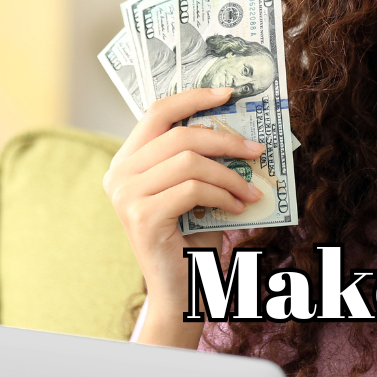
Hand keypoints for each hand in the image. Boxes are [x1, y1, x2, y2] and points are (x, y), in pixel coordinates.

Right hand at [103, 88, 265, 317]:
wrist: (182, 284)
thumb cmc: (192, 230)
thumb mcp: (196, 184)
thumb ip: (203, 156)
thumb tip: (240, 125)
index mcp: (128, 158)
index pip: (157, 112)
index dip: (193, 98)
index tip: (229, 93)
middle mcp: (119, 173)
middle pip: (180, 136)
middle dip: (226, 141)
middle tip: (257, 150)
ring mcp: (126, 196)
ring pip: (189, 163)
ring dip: (230, 175)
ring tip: (252, 190)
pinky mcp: (141, 217)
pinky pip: (193, 190)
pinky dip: (223, 196)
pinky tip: (238, 208)